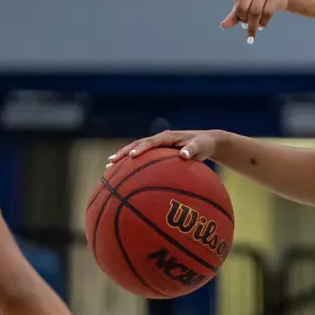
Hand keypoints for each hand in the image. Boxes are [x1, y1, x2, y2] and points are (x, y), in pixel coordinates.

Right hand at [107, 129, 226, 165]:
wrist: (205, 142)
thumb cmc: (203, 144)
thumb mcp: (201, 146)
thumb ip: (193, 150)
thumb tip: (184, 155)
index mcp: (166, 137)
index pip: (150, 142)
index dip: (140, 149)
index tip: (131, 156)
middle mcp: (159, 140)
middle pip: (137, 145)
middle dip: (123, 153)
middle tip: (110, 162)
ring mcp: (157, 146)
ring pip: (136, 151)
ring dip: (123, 158)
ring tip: (109, 168)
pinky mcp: (158, 153)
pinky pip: (143, 159)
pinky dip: (132, 165)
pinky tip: (123, 176)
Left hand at [214, 0, 290, 42]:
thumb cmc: (257, 2)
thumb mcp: (244, 9)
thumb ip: (233, 17)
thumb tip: (223, 26)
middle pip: (243, 7)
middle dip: (243, 19)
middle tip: (245, 24)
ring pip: (255, 11)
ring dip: (254, 24)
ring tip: (254, 29)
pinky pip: (266, 12)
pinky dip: (263, 22)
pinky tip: (262, 25)